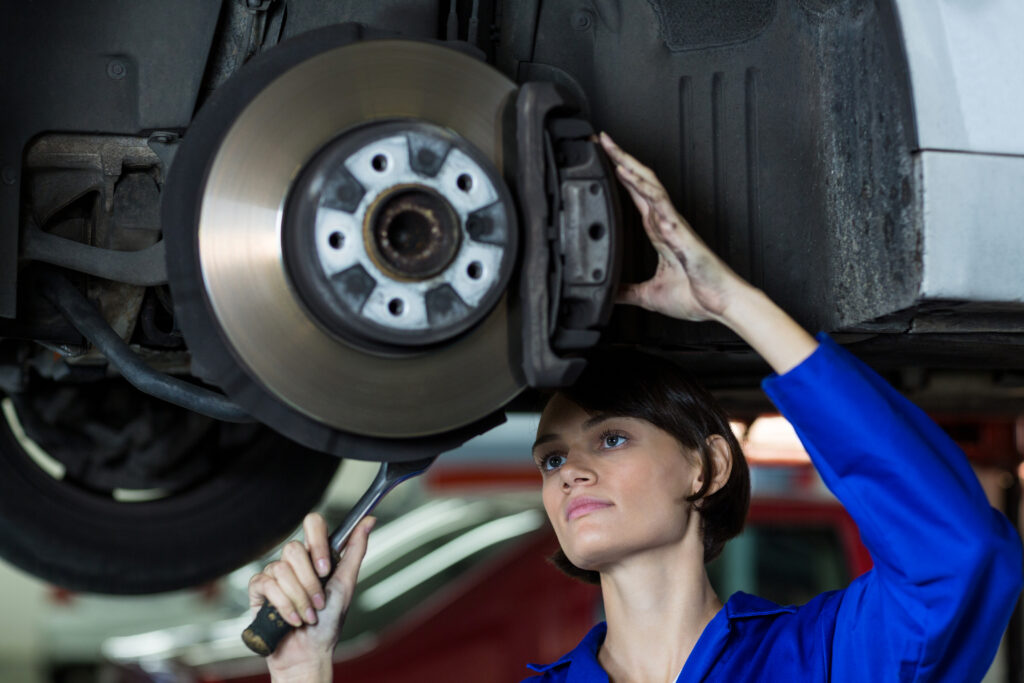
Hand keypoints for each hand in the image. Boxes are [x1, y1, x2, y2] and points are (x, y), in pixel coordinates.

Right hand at [248, 512, 375, 681]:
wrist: (310, 653)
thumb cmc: (328, 622)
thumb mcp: (346, 583)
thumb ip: (355, 550)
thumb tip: (369, 521)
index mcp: (315, 556)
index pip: (313, 524)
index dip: (317, 543)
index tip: (325, 569)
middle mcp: (294, 562)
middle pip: (293, 548)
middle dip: (309, 582)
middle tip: (319, 602)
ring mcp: (274, 574)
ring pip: (281, 569)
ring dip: (299, 599)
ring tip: (308, 616)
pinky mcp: (259, 590)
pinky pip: (267, 585)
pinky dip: (284, 607)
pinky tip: (292, 620)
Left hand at [598, 132, 817, 371]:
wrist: (718, 304)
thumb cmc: (696, 296)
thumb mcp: (649, 294)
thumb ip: (627, 291)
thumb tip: (607, 293)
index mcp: (658, 231)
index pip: (634, 194)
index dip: (619, 174)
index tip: (601, 159)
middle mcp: (664, 221)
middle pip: (639, 180)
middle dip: (619, 158)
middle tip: (599, 139)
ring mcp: (672, 222)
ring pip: (648, 183)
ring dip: (628, 163)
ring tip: (609, 146)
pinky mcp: (679, 230)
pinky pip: (658, 201)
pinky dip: (641, 185)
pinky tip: (626, 173)